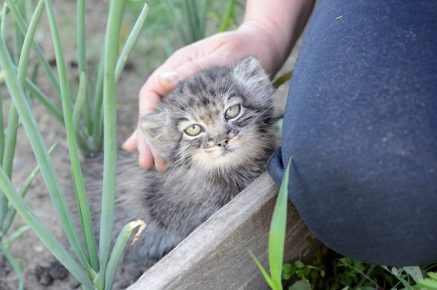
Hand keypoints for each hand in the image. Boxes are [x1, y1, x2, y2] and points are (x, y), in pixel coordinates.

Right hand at [122, 24, 280, 169]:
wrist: (262, 47)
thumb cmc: (243, 48)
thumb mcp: (222, 55)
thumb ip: (195, 68)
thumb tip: (165, 80)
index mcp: (177, 65)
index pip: (151, 91)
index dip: (147, 115)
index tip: (147, 138)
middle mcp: (177, 79)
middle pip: (154, 109)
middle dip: (149, 137)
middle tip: (146, 162)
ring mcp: (187, 91)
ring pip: (164, 118)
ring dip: (157, 142)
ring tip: (150, 165)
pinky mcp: (199, 102)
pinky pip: (181, 121)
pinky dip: (172, 137)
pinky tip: (165, 154)